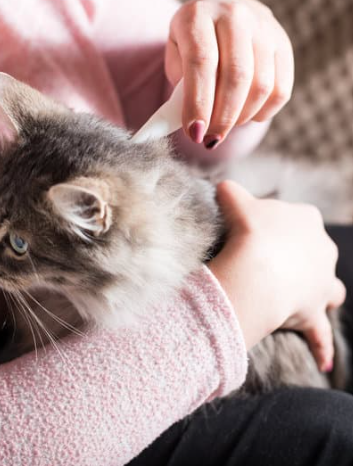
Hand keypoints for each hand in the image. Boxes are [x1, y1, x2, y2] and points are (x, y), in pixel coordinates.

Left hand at [166, 0, 293, 148]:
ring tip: (224, 126)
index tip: (194, 133)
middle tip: (210, 139)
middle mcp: (234, 15)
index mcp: (198, 16)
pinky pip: (280, 90)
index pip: (201, 62)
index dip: (198, 102)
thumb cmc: (191, 47)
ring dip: (241, 118)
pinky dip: (263, 113)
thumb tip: (194, 128)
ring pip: (261, 86)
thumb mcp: (175, 60)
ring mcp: (264, 27)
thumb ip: (181, 90)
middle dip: (222, 118)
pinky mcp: (284, 45)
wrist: (221, 16)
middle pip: (236, 76)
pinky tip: (245, 116)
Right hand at [208, 181, 344, 371]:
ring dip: (319, 292)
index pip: (295, 219)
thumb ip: (230, 191)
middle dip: (298, 257)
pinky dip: (321, 346)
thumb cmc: (249, 231)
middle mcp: (322, 249)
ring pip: (328, 287)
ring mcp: (321, 282)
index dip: (272, 226)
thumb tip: (222, 187)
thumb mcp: (235, 200)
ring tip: (305, 298)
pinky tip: (324, 363)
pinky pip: (320, 333)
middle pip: (312, 252)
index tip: (254, 233)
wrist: (257, 267)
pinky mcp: (314, 312)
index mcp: (306, 219)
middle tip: (270, 263)